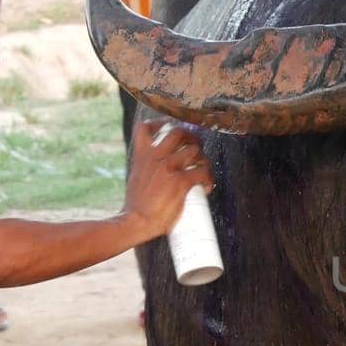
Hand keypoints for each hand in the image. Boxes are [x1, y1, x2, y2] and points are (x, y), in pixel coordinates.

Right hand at [123, 120, 213, 238]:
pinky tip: (207, 186)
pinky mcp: (181, 181)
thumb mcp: (136, 178)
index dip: (159, 123)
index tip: (168, 127)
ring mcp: (169, 168)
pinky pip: (204, 172)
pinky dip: (209, 178)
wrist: (136, 221)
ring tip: (203, 168)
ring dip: (203, 157)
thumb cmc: (136, 207)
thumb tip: (159, 173)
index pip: (145, 128)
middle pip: (178, 132)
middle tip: (196, 147)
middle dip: (191, 136)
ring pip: (194, 150)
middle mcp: (156, 157)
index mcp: (142, 156)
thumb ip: (146, 170)